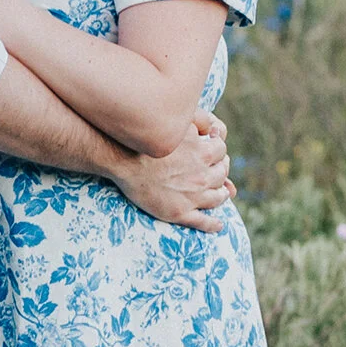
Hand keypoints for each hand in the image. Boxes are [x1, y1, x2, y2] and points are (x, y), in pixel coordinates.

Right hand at [114, 109, 232, 230]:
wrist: (123, 159)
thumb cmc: (148, 138)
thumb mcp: (178, 123)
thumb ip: (200, 121)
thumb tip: (216, 129)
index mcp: (203, 154)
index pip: (221, 151)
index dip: (218, 149)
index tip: (214, 149)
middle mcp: (202, 177)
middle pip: (222, 174)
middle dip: (221, 170)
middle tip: (218, 169)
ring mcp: (192, 197)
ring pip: (217, 198)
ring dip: (222, 194)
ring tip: (221, 193)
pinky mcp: (179, 212)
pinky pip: (202, 222)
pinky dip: (213, 225)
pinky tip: (218, 225)